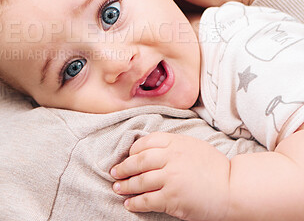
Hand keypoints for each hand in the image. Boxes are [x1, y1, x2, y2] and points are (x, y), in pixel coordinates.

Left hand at [110, 132, 230, 220]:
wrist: (233, 187)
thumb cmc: (213, 166)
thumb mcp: (192, 145)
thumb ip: (171, 144)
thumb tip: (148, 149)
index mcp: (174, 142)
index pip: (145, 143)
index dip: (132, 151)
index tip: (128, 157)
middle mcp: (170, 157)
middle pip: (138, 161)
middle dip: (123, 168)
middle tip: (114, 173)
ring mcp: (170, 177)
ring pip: (140, 181)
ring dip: (126, 186)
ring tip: (118, 189)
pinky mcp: (172, 197)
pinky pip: (148, 200)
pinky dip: (136, 202)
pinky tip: (129, 204)